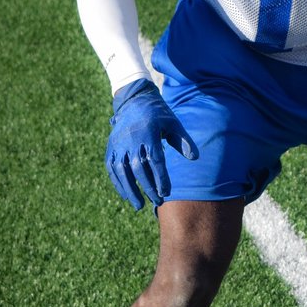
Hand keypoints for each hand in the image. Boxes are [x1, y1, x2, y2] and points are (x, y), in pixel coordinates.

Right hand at [106, 79, 197, 210]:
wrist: (134, 100)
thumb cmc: (158, 114)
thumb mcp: (173, 123)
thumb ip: (183, 141)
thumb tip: (195, 158)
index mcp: (148, 133)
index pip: (155, 160)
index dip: (161, 178)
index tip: (167, 192)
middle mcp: (131, 139)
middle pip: (139, 168)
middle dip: (148, 187)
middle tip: (158, 201)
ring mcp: (119, 144)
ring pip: (122, 170)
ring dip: (130, 190)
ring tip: (139, 205)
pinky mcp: (111, 147)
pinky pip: (111, 168)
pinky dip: (117, 183)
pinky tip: (126, 195)